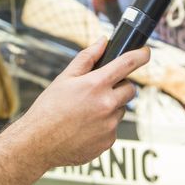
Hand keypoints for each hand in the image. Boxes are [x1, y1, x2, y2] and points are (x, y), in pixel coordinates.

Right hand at [15, 39, 147, 170]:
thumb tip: (103, 42)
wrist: (38, 143)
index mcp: (96, 85)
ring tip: (86, 112)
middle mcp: (107, 105)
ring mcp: (109, 125)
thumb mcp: (65, 78)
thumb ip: (87, 58)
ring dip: (110, 108)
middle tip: (102, 89)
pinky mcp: (108, 142)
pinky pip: (113, 129)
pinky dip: (103, 126)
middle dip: (121, 86)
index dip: (141, 55)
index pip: (127, 64)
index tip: (146, 52)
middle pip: (130, 89)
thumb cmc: (48, 109)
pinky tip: (84, 127)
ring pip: (121, 110)